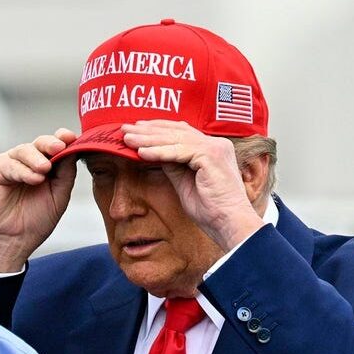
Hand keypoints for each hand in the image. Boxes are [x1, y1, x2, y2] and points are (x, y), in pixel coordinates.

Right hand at [0, 129, 77, 272]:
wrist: (13, 240)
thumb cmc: (34, 221)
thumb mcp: (59, 196)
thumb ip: (66, 173)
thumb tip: (74, 151)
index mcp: (48, 165)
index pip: (57, 146)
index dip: (64, 139)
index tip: (72, 138)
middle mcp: (30, 162)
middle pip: (41, 143)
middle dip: (51, 143)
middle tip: (59, 147)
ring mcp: (13, 164)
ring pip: (25, 150)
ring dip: (37, 158)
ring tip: (44, 169)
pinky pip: (10, 164)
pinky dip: (22, 170)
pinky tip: (32, 179)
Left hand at [122, 120, 263, 250]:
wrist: (229, 224)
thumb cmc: (211, 210)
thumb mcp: (185, 183)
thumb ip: (173, 166)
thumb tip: (154, 154)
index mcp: (212, 148)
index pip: (181, 132)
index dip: (157, 129)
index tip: (136, 129)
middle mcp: (216, 144)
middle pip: (176, 131)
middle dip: (148, 130)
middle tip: (125, 129)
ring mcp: (215, 148)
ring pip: (175, 139)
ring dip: (149, 139)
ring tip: (127, 139)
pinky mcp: (212, 156)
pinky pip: (179, 151)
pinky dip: (159, 152)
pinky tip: (142, 152)